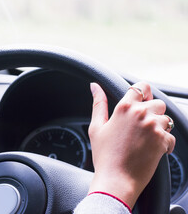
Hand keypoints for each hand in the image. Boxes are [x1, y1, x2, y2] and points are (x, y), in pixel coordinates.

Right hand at [88, 82, 174, 208]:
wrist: (116, 179)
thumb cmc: (104, 155)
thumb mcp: (96, 127)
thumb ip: (98, 103)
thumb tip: (94, 86)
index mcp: (124, 107)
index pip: (141, 87)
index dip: (143, 93)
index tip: (141, 102)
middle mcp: (141, 114)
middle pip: (158, 103)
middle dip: (152, 112)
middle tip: (141, 126)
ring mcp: (153, 127)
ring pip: (166, 119)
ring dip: (159, 127)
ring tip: (144, 140)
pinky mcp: (163, 140)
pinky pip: (171, 136)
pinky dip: (164, 142)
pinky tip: (151, 149)